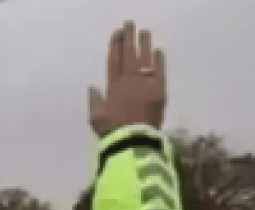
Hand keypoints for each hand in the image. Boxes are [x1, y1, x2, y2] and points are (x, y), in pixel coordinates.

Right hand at [89, 21, 166, 136]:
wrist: (134, 140)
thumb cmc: (112, 130)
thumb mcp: (96, 117)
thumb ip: (95, 101)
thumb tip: (94, 88)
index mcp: (113, 85)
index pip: (114, 59)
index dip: (115, 45)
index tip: (117, 33)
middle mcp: (129, 80)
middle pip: (129, 54)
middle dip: (129, 37)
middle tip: (130, 24)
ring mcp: (146, 83)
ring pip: (145, 59)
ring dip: (145, 44)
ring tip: (145, 31)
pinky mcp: (160, 90)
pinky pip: (160, 71)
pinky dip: (159, 60)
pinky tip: (158, 51)